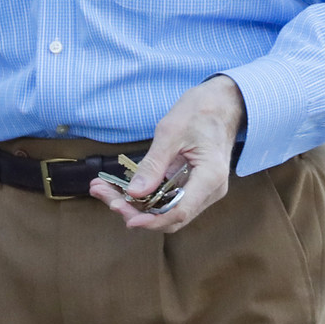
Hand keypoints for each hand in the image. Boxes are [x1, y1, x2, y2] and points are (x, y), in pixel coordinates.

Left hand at [89, 75, 244, 233]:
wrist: (222, 103)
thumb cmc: (201, 111)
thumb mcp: (171, 132)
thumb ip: (154, 164)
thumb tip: (134, 193)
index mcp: (210, 177)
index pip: (179, 212)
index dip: (152, 220)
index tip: (127, 219)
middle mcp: (209, 191)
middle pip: (170, 216)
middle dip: (135, 212)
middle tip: (102, 194)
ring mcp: (202, 190)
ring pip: (166, 210)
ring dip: (135, 205)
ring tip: (102, 190)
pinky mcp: (192, 186)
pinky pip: (167, 198)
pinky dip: (144, 196)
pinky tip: (118, 187)